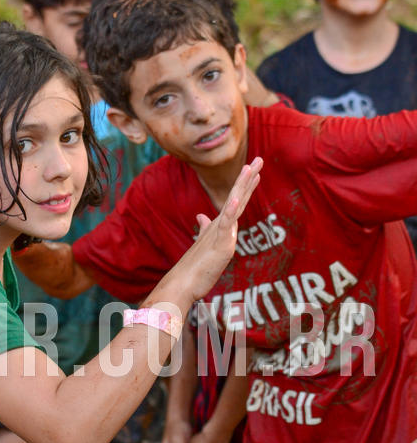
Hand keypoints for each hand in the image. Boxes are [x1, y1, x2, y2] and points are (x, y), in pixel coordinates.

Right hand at [164, 157, 261, 304]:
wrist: (183, 283)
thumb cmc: (194, 266)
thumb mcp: (204, 244)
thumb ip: (205, 228)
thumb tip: (202, 216)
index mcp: (220, 226)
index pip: (236, 201)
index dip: (246, 185)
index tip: (255, 170)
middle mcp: (220, 225)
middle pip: (237, 197)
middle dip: (248, 178)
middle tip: (259, 159)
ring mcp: (219, 233)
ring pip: (233, 205)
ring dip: (242, 186)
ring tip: (250, 168)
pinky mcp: (218, 243)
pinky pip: (225, 224)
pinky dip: (231, 210)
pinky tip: (237, 197)